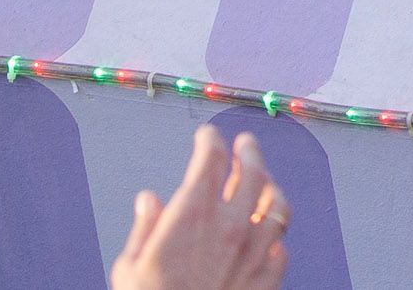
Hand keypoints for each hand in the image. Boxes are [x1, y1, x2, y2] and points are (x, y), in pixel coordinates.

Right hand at [112, 123, 289, 289]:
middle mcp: (230, 225)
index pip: (209, 159)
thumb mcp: (131, 267)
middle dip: (248, 152)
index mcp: (192, 215)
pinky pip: (281, 243)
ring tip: (265, 182)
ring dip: (271, 188)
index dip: (209, 142)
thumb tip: (149, 201)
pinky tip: (269, 231)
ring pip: (277, 204)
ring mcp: (255, 250)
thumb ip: (145, 228)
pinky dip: (275, 232)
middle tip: (245, 145)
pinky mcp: (269, 276)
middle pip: (252, 172)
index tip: (207, 136)